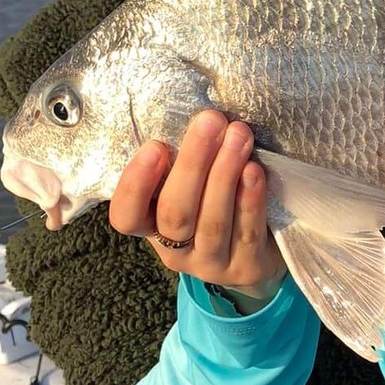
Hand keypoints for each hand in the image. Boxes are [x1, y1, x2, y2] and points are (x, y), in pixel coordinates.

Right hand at [109, 110, 286, 312]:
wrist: (257, 257)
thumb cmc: (215, 206)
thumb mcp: (190, 190)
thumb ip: (180, 165)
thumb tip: (192, 116)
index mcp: (151, 228)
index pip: (127, 216)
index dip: (135, 185)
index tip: (154, 146)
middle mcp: (175, 252)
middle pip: (176, 213)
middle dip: (193, 164)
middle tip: (210, 121)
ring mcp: (211, 264)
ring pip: (212, 222)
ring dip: (224, 174)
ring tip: (238, 135)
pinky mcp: (246, 268)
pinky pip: (247, 233)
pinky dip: (250, 200)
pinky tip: (254, 171)